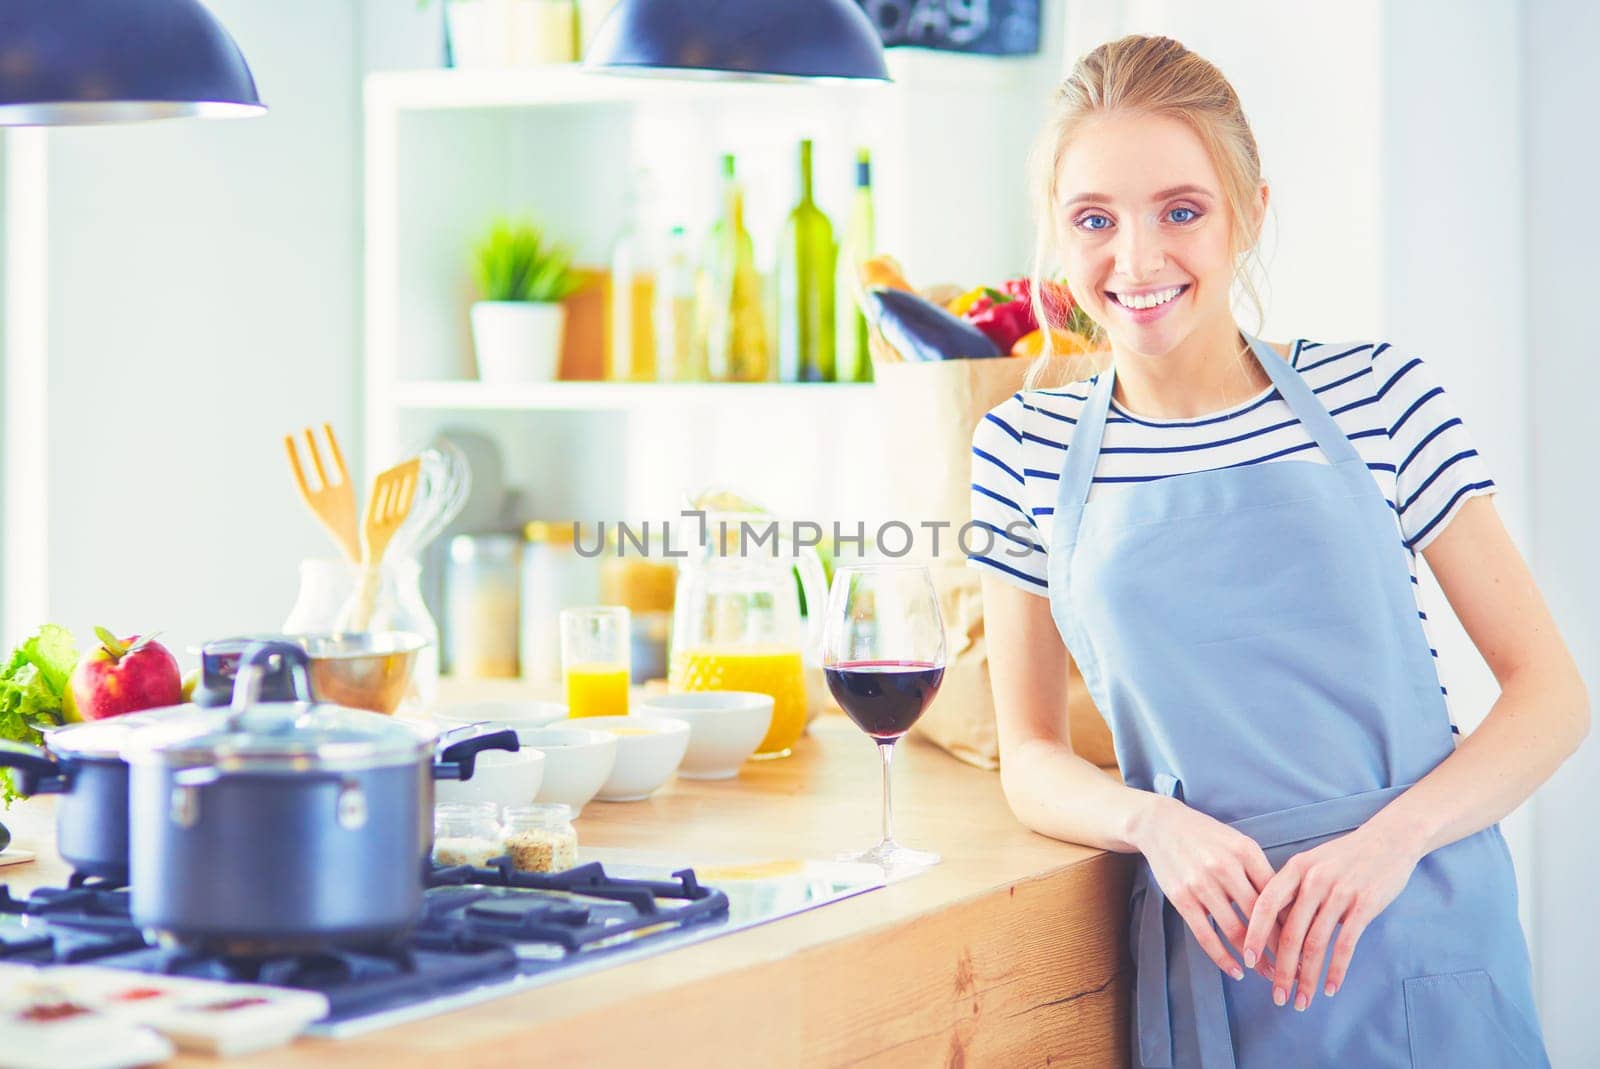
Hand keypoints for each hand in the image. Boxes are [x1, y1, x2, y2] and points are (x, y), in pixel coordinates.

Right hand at [1133, 794, 1279, 981]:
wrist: (1161, 825)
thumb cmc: (1206, 836)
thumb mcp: (1238, 843)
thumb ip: (1259, 872)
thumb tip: (1286, 910)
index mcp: (1245, 851)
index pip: (1277, 894)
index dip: (1293, 922)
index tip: (1306, 943)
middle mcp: (1224, 867)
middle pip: (1260, 916)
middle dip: (1280, 947)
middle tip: (1295, 968)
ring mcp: (1201, 884)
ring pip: (1235, 931)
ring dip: (1255, 959)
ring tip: (1270, 974)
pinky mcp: (1181, 899)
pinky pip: (1206, 936)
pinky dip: (1223, 958)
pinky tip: (1237, 971)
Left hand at [1242, 824, 1419, 1010]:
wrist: (1388, 839)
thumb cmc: (1344, 856)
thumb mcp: (1311, 863)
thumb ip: (1292, 891)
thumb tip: (1272, 929)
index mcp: (1296, 868)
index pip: (1266, 904)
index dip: (1255, 934)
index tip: (1248, 961)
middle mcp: (1314, 880)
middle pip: (1290, 932)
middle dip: (1281, 969)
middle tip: (1276, 996)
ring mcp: (1339, 892)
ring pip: (1316, 943)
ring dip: (1307, 977)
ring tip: (1301, 1001)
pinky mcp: (1364, 905)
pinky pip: (1345, 945)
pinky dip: (1336, 970)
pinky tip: (1330, 989)